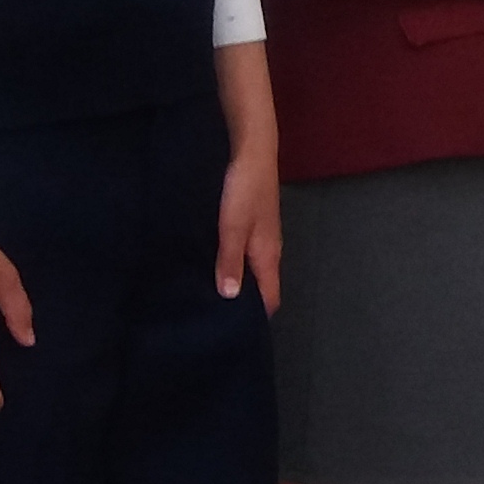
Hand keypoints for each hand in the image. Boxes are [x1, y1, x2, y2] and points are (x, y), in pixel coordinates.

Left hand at [216, 138, 283, 307]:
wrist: (253, 151)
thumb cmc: (244, 190)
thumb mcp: (232, 228)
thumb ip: (230, 263)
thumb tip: (230, 299)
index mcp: (268, 255)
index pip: (271, 297)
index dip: (258, 317)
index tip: (235, 332)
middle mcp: (270, 249)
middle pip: (264, 285)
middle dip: (246, 303)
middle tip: (217, 318)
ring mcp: (263, 235)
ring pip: (254, 269)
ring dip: (239, 283)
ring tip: (212, 296)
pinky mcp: (254, 222)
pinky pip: (247, 254)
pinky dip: (235, 264)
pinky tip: (216, 263)